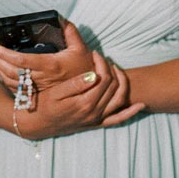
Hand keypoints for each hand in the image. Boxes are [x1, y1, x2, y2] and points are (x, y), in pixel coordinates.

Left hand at [0, 22, 93, 91]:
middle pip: (12, 72)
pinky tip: (5, 73)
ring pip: (12, 83)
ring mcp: (40, 89)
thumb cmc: (84, 69)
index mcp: (51, 65)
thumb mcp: (80, 48)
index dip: (5, 53)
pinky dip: (8, 82)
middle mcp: (43, 79)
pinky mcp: (39, 96)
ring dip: (1, 71)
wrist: (89, 91)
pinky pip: (18, 91)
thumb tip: (60, 18)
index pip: (21, 60)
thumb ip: (70, 31)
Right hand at [13, 52, 143, 139]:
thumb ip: (76, 84)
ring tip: (115, 70)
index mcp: (85, 102)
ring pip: (119, 100)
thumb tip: (94, 75)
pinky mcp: (96, 123)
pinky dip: (130, 113)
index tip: (94, 53)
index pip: (103, 78)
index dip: (102, 63)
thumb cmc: (44, 105)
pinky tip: (140, 106)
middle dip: (110, 69)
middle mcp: (94, 112)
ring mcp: (96, 119)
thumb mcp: (56, 93)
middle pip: (113, 87)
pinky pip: (118, 120)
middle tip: (102, 58)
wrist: (38, 124)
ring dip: (122, 84)